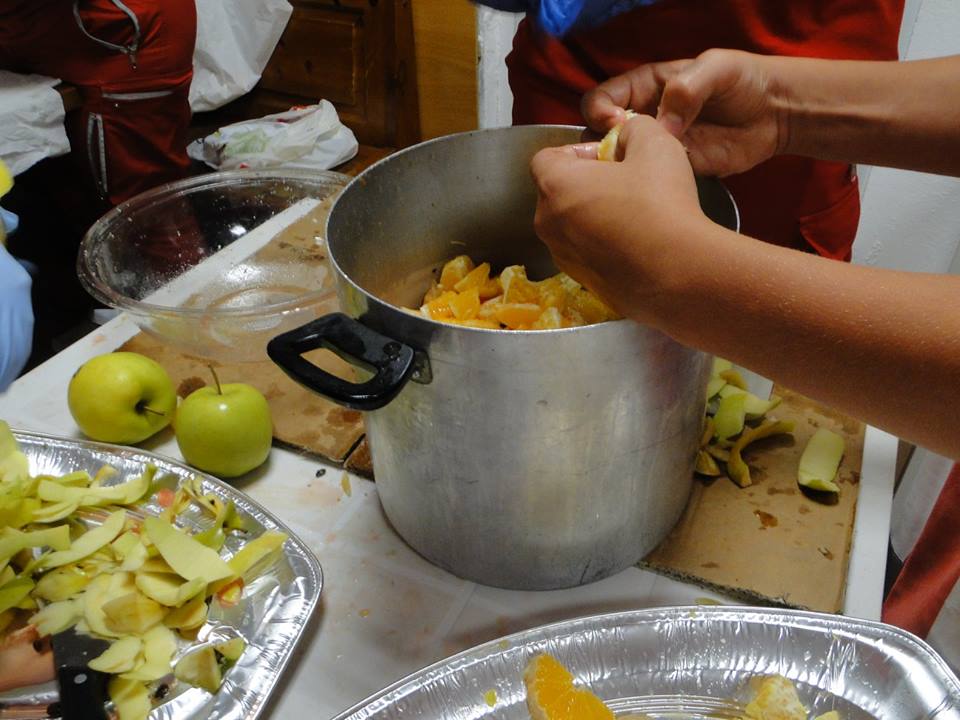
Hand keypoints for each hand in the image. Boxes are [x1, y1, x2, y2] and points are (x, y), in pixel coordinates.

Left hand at [530, 115, 712, 324]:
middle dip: (586, 183)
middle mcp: (548, 225)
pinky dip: (605, 246)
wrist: (680, 274)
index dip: (577, 151)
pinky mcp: (584, 283)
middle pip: (557, 193)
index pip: (545, 158)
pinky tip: (639, 244)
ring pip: (572, 226)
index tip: (608, 156)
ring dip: (595, 215)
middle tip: (626, 183)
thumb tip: (624, 137)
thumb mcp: (654, 142)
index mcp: (555, 186)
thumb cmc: (662, 204)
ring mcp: (564, 258)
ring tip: (636, 215)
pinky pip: (589, 254)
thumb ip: (631, 128)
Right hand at [581, 49, 788, 176]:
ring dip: (619, 172)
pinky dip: (645, 187)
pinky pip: (649, 182)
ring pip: (620, 163)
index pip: (601, 99)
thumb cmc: (743, 80)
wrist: (774, 114)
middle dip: (600, 146)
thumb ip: (686, 88)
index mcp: (644, 88)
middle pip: (600, 136)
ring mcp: (655, 148)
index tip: (616, 124)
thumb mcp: (717, 69)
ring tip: (633, 175)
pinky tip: (654, 188)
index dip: (600, 112)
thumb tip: (663, 123)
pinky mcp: (673, 171)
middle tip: (619, 154)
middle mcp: (643, 119)